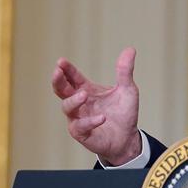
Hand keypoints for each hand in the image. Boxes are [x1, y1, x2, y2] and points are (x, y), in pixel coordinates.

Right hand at [52, 47, 140, 165]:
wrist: (128, 138)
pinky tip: (102, 117)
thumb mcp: (127, 89)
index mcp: (86, 89)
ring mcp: (78, 118)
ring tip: (84, 94)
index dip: (66, 69)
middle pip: (61, 90)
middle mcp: (79, 103)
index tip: (61, 61)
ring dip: (74, 100)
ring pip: (67, 107)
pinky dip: (90, 121)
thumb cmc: (124, 113)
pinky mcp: (82, 133)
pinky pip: (80, 126)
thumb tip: (130, 49)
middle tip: (57, 72)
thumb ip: (125, 71)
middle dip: (58, 80)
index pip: (72, 77)